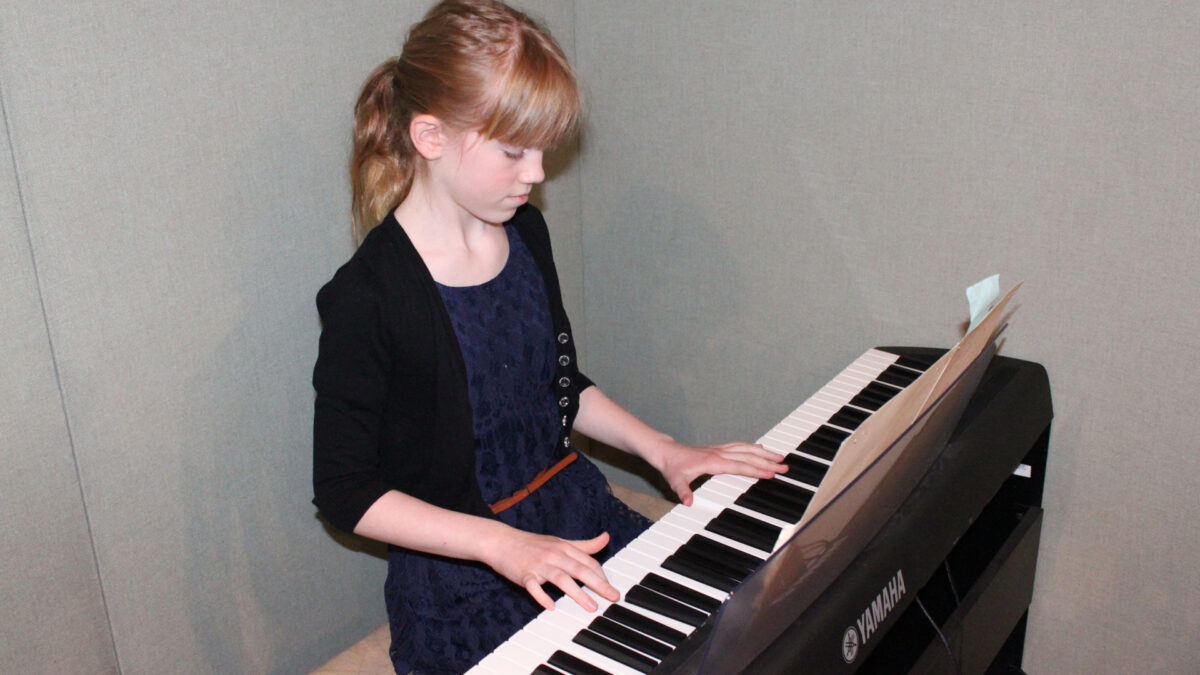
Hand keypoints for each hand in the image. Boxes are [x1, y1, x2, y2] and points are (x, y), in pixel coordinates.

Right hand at [482, 528, 619, 611]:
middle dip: (598, 584)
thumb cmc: (533, 544)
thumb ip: (584, 545)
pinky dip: (542, 596)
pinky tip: (551, 606)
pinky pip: (534, 586)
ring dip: (577, 593)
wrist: (502, 541)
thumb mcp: (560, 542)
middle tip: (613, 596)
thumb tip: (606, 538)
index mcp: (564, 548)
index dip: (602, 576)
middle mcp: (554, 555)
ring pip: (561, 578)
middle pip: (579, 569)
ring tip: (591, 607)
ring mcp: (539, 564)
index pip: (588, 562)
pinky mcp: (524, 574)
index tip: (611, 590)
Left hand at [651, 440, 786, 505]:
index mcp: (713, 462)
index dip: (756, 470)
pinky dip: (752, 447)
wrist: (665, 452)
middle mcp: (719, 454)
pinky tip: (760, 449)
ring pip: (747, 449)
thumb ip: (683, 491)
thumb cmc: (672, 467)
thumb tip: (688, 503)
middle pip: (749, 456)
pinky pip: (740, 446)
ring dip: (764, 453)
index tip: (771, 473)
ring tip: (780, 456)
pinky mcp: (718, 449)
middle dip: (768, 461)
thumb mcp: (675, 481)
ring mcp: (720, 450)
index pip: (740, 466)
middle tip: (785, 466)